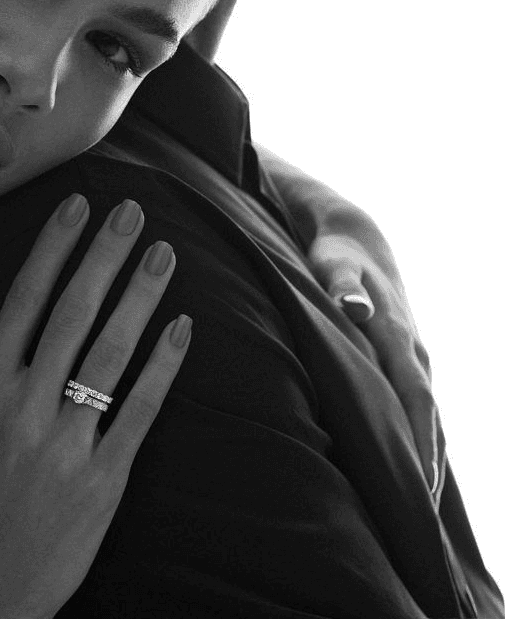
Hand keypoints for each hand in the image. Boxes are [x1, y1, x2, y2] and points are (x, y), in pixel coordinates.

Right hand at [0, 195, 189, 618]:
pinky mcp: (104, 480)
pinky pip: (138, 413)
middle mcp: (25, 409)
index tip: (77, 206)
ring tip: (164, 254)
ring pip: (110, 357)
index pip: (22, 303)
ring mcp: (67, 445)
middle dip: (104, 257)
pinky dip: (163, 369)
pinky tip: (182, 328)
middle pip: (72, 316)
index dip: (52, 250)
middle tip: (133, 211)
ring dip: (140, 300)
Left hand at [308, 233, 444, 499]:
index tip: (418, 486)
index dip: (418, 442)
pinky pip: (417, 406)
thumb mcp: (333, 263)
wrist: (356, 239)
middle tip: (421, 521)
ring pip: (427, 415)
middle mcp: (412, 351)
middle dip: (427, 466)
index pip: (414, 399)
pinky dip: (419, 437)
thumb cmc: (336, 254)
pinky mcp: (404, 359)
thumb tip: (356, 310)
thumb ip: (342, 285)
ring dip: (427, 458)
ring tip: (419, 512)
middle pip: (427, 417)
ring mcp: (412, 356)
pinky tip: (412, 468)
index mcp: (396, 335)